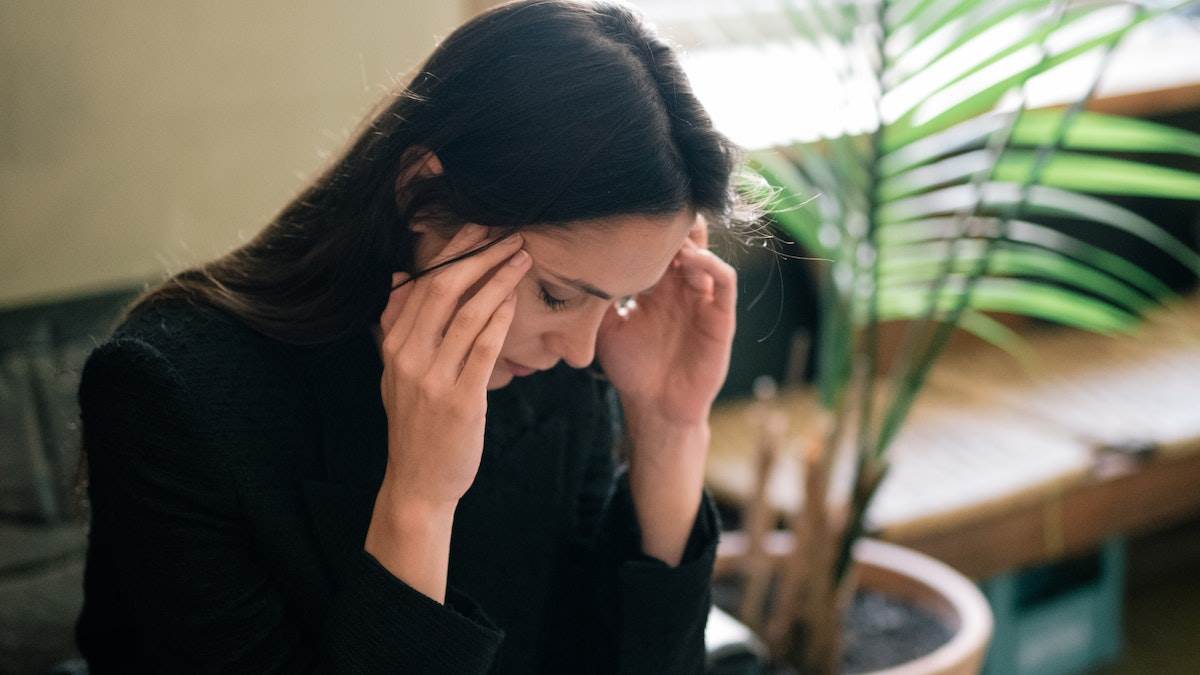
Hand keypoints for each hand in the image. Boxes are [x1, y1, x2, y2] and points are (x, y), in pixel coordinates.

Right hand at [376, 224, 530, 506]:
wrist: (418, 482)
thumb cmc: (415, 424)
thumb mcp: (395, 372)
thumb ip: (396, 325)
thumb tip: (400, 276)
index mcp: (393, 345)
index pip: (422, 284)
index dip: (451, 251)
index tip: (478, 227)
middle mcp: (408, 356)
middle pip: (442, 289)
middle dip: (477, 255)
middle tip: (506, 232)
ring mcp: (433, 378)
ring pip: (467, 313)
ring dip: (497, 280)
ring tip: (521, 257)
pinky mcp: (461, 400)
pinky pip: (482, 349)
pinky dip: (499, 319)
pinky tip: (515, 299)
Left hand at [596, 216, 736, 427]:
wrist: (654, 406)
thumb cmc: (632, 368)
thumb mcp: (606, 328)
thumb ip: (598, 299)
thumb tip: (575, 266)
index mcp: (655, 287)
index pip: (657, 247)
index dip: (646, 230)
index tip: (628, 216)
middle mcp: (681, 288)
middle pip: (685, 241)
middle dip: (672, 226)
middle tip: (654, 214)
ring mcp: (702, 300)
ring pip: (706, 254)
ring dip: (691, 241)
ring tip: (671, 239)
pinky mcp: (720, 316)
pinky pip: (725, 281)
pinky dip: (712, 264)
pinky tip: (692, 260)